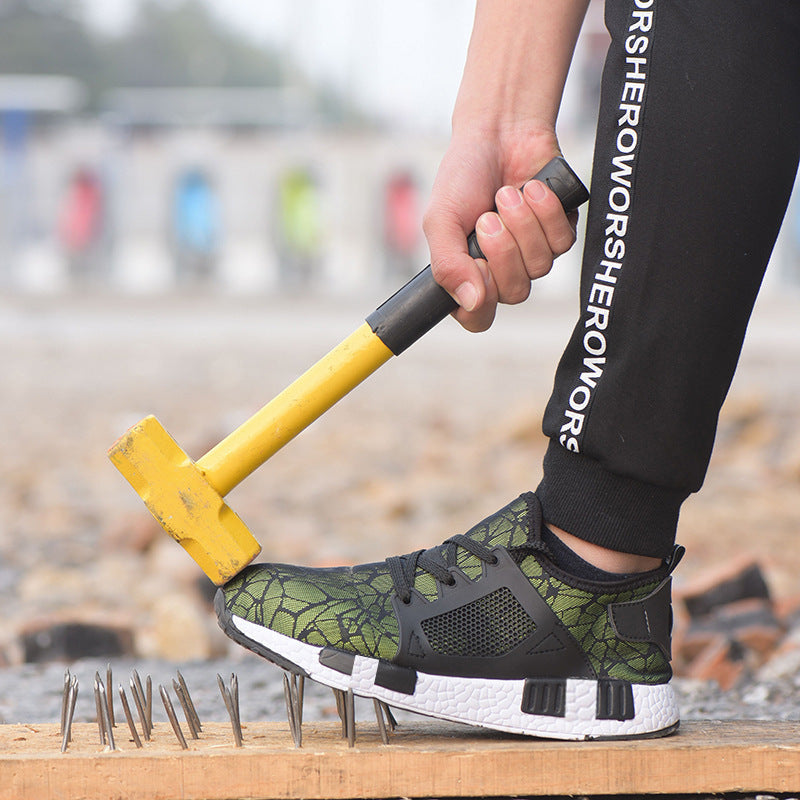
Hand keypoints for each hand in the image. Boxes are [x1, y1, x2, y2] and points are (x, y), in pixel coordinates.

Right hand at [423, 129, 578, 331]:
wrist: (499, 131)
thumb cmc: (464, 175)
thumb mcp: (440, 219)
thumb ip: (447, 264)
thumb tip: (470, 302)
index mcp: (467, 274)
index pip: (477, 318)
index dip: (480, 301)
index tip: (475, 265)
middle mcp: (500, 271)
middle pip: (514, 293)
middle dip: (503, 250)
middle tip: (488, 216)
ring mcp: (532, 255)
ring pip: (540, 267)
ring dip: (523, 225)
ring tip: (507, 194)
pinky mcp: (559, 234)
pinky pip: (562, 242)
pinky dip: (546, 212)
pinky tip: (532, 190)